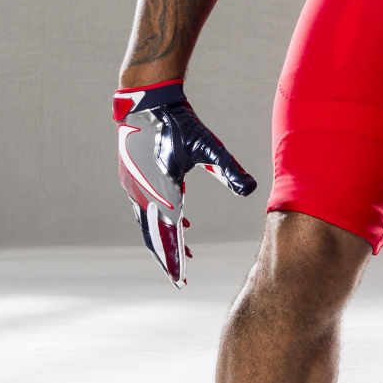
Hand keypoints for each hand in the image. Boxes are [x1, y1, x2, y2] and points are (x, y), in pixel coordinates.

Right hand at [113, 80, 256, 287]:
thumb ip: (228, 170)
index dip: (175, 260)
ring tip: (183, 254)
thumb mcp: (208, 148)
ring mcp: (133, 186)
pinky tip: (179, 219)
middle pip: (153, 236)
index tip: (181, 281)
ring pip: (147, 223)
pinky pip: (144, 207)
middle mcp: (143, 193)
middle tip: (178, 279)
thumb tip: (251, 189)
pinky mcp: (131, 177)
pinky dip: (160, 219)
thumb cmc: (179, 123)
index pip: (169, 235)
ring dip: (164, 239)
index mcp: (161, 191)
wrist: (146, 101)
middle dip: (167, 258)